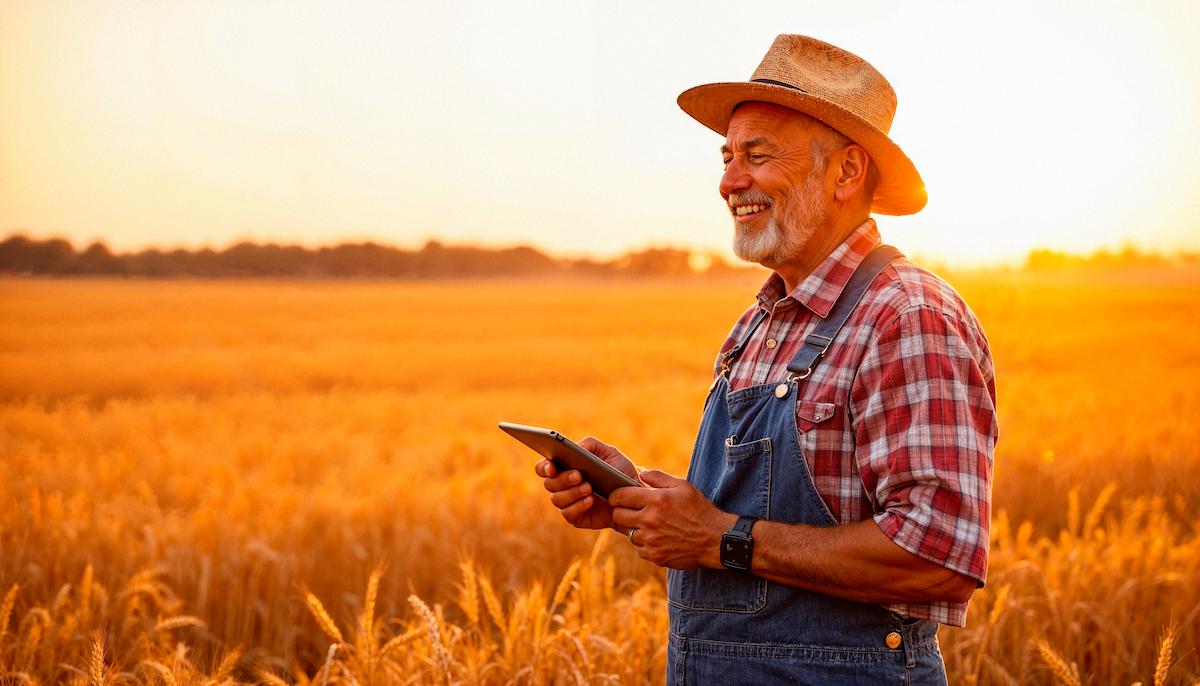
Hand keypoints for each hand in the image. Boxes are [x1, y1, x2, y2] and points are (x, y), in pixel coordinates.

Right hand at [535, 437, 637, 530]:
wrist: (634, 495)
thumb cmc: (619, 471)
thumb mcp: (609, 452)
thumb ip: (591, 444)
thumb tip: (573, 447)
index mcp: (565, 467)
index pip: (544, 467)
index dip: (544, 467)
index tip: (552, 466)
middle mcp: (563, 486)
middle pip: (549, 484)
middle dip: (563, 479)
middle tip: (578, 475)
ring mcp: (568, 502)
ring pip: (557, 499)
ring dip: (572, 493)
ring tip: (589, 487)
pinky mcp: (576, 517)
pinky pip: (568, 514)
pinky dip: (579, 506)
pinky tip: (591, 500)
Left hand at [609, 470, 733, 569]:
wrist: (715, 540)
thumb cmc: (699, 510)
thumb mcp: (683, 486)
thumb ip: (658, 477)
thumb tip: (639, 472)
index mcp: (656, 500)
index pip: (619, 496)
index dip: (616, 495)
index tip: (619, 496)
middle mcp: (650, 521)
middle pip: (618, 516)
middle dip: (622, 511)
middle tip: (632, 510)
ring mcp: (651, 540)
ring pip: (627, 532)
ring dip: (634, 528)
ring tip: (650, 524)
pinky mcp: (654, 556)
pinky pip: (638, 548)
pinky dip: (644, 543)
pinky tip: (658, 537)